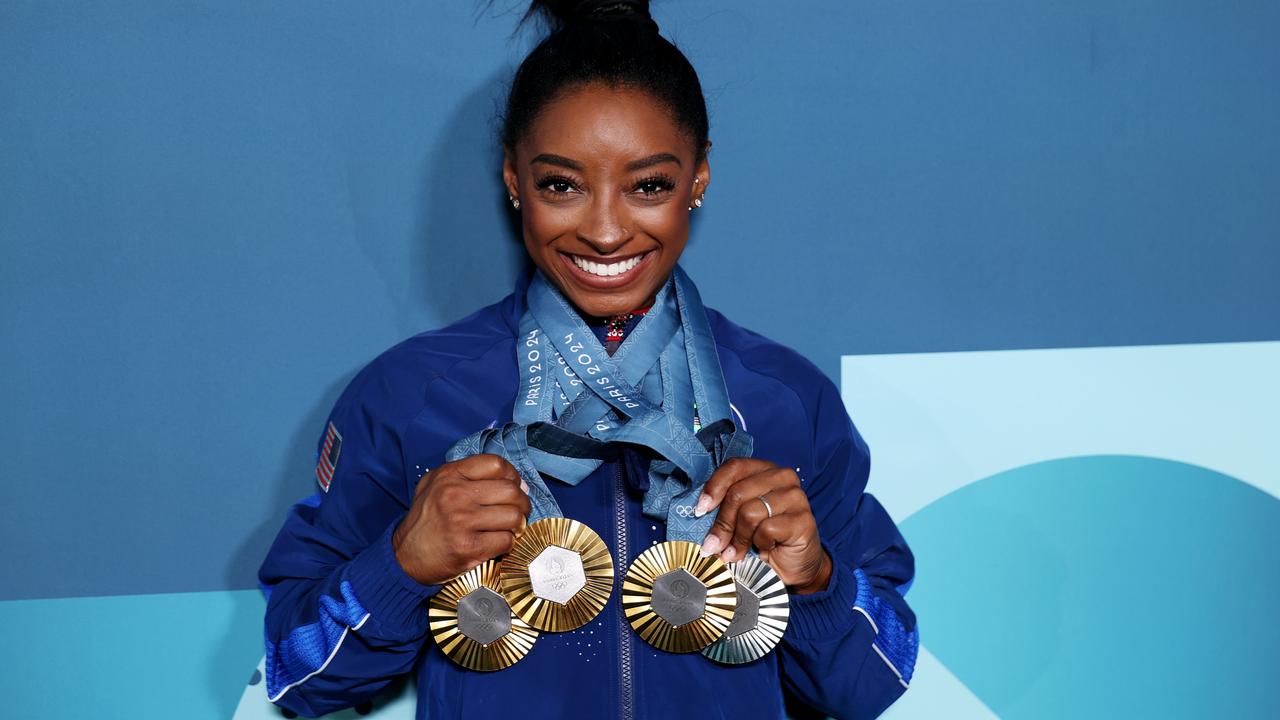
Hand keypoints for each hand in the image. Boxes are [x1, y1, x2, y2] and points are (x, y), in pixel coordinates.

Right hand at [392, 454, 530, 585]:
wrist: (404, 555)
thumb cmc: (427, 519)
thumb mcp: (436, 484)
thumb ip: (469, 475)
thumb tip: (515, 482)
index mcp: (450, 475)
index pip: (497, 464)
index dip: (513, 476)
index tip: (515, 486)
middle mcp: (455, 495)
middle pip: (511, 492)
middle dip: (522, 503)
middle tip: (519, 511)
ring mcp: (461, 522)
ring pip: (513, 517)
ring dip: (517, 525)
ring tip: (510, 528)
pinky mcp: (467, 548)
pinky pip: (506, 541)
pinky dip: (508, 543)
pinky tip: (498, 542)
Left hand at [696, 458, 831, 594]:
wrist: (793, 565)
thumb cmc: (764, 538)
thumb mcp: (740, 517)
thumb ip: (726, 506)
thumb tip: (700, 511)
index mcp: (765, 469)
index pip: (735, 467)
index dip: (714, 487)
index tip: (700, 510)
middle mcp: (783, 477)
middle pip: (738, 493)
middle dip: (722, 524)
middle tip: (713, 545)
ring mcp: (796, 497)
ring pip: (750, 512)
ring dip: (738, 538)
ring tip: (735, 553)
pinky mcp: (803, 520)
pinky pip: (767, 529)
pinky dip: (759, 543)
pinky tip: (764, 549)